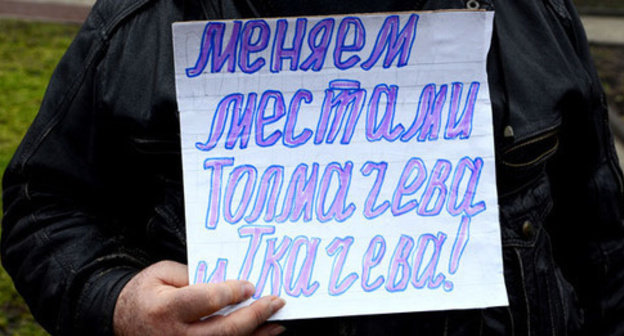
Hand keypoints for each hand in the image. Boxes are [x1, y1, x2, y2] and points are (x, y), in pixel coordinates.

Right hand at [113, 260, 285, 335]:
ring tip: (277, 323)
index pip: (207, 301)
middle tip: (276, 302)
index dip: (232, 293)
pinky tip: (261, 334)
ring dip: (256, 335)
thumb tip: (230, 281)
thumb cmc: (146, 293)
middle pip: (223, 330)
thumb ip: (195, 276)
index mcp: (166, 309)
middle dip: (254, 316)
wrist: (122, 320)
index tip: (251, 286)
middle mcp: (175, 335)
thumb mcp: (163, 273)